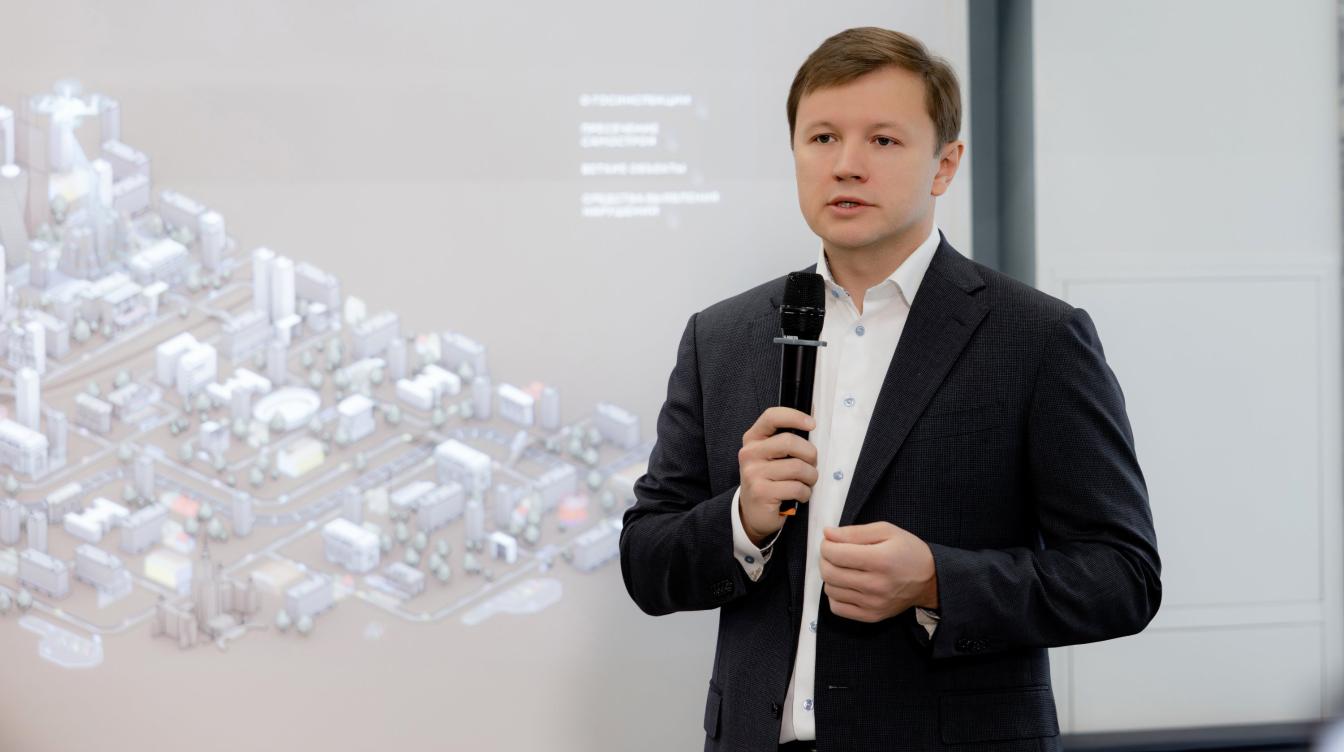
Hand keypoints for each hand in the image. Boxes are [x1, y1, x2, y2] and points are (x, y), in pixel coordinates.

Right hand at [738, 407, 818, 546]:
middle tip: (812, 465)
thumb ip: (788, 440)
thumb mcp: (772, 457)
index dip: (794, 416)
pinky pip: (797, 488)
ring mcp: (753, 473)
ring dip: (810, 477)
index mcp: (753, 439)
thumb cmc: (770, 480)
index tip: (812, 424)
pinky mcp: (761, 492)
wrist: (753, 513)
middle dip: (810, 454)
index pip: (772, 417)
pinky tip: (799, 496)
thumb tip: (812, 420)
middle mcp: (749, 453)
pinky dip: (805, 493)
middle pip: (789, 442)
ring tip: (806, 483)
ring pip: (798, 467)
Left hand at [820, 522, 938, 622]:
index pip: (835, 554)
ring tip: (842, 568)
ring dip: (830, 576)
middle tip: (833, 552)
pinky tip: (846, 584)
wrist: (930, 580)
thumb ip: (854, 532)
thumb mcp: (886, 531)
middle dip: (824, 559)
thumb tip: (827, 534)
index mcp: (881, 560)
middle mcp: (876, 585)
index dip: (826, 544)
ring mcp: (873, 604)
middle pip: (829, 573)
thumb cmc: (908, 551)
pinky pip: (837, 608)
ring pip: (830, 590)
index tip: (831, 540)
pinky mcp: (871, 616)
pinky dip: (836, 595)